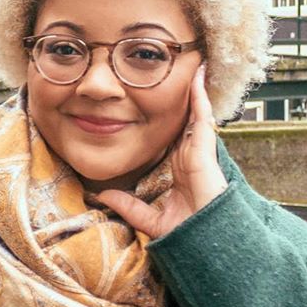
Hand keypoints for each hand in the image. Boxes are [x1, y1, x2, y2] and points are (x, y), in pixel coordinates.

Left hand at [96, 64, 226, 238]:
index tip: (158, 102)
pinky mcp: (204, 149)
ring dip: (194, 89)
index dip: (168, 118)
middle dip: (183, 97)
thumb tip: (102, 196)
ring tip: (192, 63)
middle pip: (185, 119)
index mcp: (180, 168)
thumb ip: (128, 206)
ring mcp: (199, 151)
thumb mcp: (148, 218)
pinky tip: (197, 75)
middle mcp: (190, 156)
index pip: (173, 136)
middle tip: (177, 72)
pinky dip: (200, 95)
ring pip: (196, 112)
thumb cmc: (186, 233)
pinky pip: (203, 116)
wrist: (204, 242)